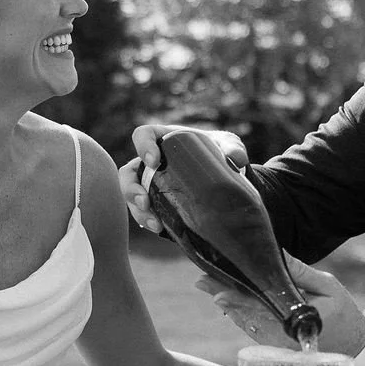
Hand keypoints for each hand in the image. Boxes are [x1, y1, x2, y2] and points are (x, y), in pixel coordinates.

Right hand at [117, 124, 248, 233]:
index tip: (153, 161)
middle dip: (131, 189)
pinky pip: (145, 212)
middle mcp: (152, 162)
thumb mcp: (229, 146)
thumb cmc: (222, 152)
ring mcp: (152, 184)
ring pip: (132, 196)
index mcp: (164, 140)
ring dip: (138, 211)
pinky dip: (149, 222)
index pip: (143, 135)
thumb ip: (233, 149)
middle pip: (128, 173)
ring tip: (154, 224)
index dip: (142, 146)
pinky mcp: (158, 203)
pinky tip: (160, 230)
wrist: (225, 176)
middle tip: (145, 202)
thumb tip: (236, 160)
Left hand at [197, 253, 364, 357]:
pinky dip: (239, 315)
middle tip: (202, 281)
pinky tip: (226, 302)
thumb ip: (300, 273)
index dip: (236, 298)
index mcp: (295, 320)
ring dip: (227, 305)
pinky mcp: (277, 346)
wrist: (354, 348)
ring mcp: (277, 344)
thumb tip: (277, 253)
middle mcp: (281, 336)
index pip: (260, 307)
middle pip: (245, 314)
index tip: (216, 289)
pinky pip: (253, 330)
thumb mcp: (328, 287)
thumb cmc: (344, 314)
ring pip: (246, 323)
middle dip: (224, 296)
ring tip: (207, 287)